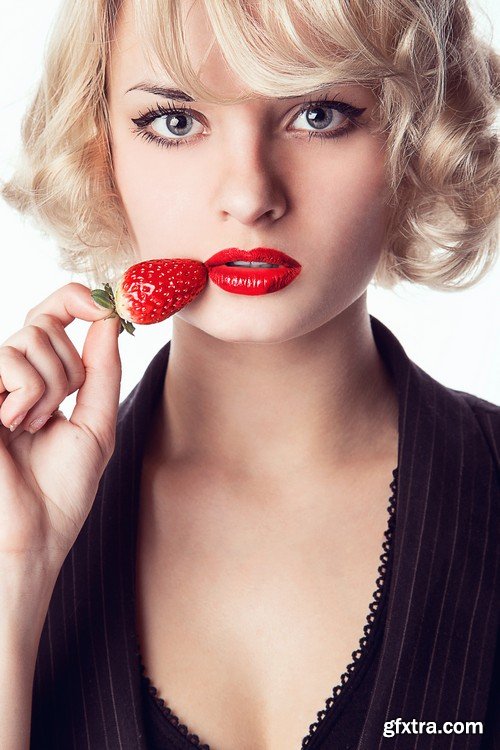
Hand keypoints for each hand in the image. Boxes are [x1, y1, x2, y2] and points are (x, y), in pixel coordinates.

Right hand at [0, 283, 121, 576]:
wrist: (35, 533)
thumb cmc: (63, 487)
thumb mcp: (96, 422)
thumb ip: (103, 369)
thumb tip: (109, 318)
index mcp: (39, 378)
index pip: (51, 315)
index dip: (76, 298)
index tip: (104, 304)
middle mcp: (9, 374)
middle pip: (46, 323)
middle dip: (69, 369)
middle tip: (56, 414)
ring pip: (31, 338)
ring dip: (50, 388)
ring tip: (32, 427)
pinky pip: (10, 363)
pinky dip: (28, 395)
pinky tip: (11, 426)